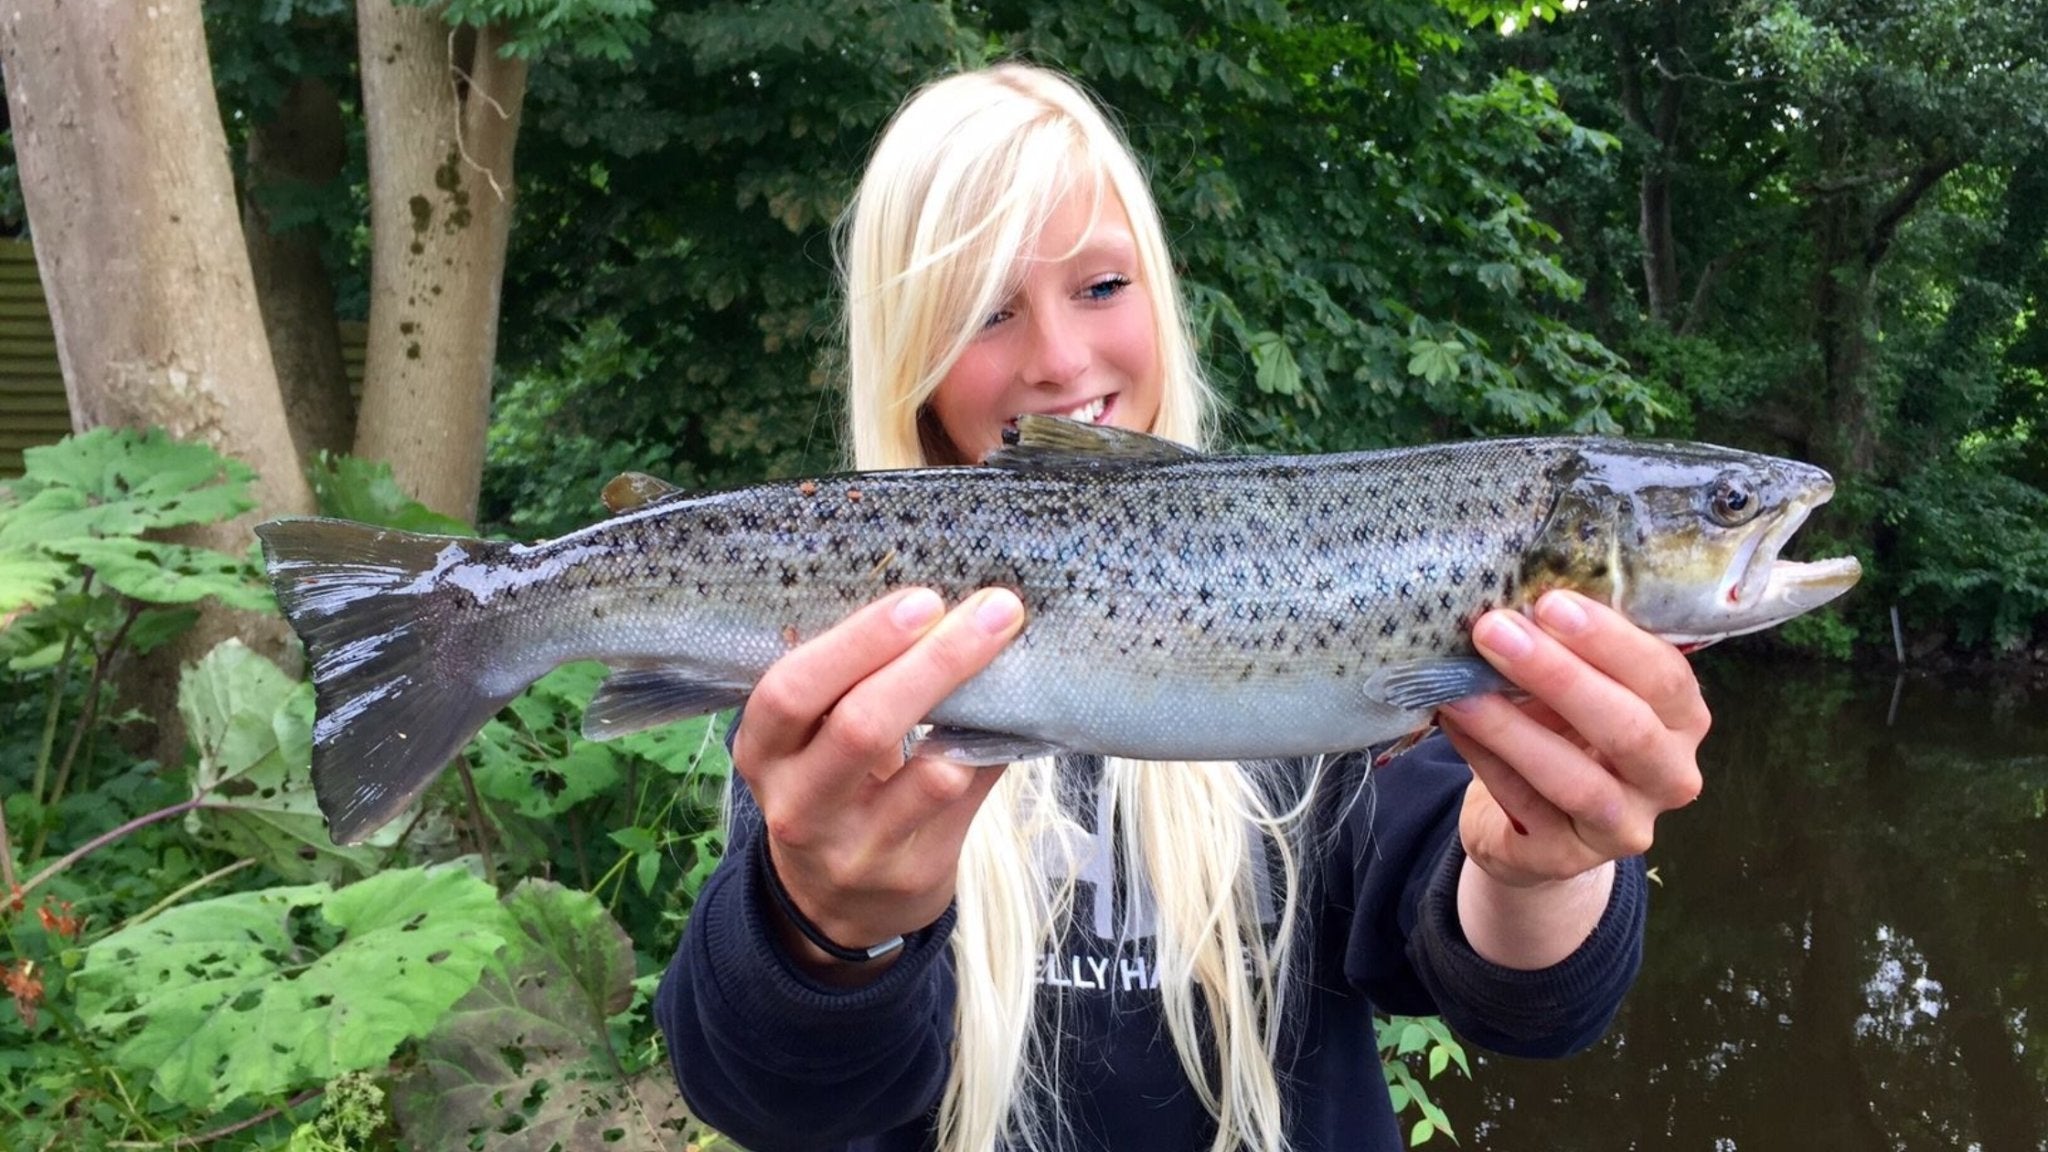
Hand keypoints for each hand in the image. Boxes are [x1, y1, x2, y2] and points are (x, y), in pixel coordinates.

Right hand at [733, 585, 1024, 978]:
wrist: (833, 905)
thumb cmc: (829, 789)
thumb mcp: (808, 741)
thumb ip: (849, 684)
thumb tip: (938, 608)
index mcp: (763, 752)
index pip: (791, 690)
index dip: (858, 642)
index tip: (923, 601)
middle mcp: (798, 805)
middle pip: (862, 726)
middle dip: (935, 661)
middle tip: (991, 611)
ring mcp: (855, 850)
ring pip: (928, 773)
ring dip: (977, 708)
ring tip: (1008, 656)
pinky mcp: (911, 875)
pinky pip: (968, 801)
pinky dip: (994, 751)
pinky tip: (1013, 717)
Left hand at [1436, 590, 1707, 963]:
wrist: (1536, 828)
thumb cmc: (1563, 733)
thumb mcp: (1581, 688)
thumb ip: (1569, 651)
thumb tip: (1514, 595)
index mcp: (1683, 720)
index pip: (1663, 675)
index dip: (1609, 640)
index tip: (1548, 601)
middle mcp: (1670, 778)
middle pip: (1627, 728)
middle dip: (1557, 675)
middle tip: (1495, 629)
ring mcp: (1624, 827)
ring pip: (1574, 779)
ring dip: (1511, 727)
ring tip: (1459, 687)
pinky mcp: (1567, 859)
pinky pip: (1523, 805)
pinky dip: (1485, 760)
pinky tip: (1453, 722)